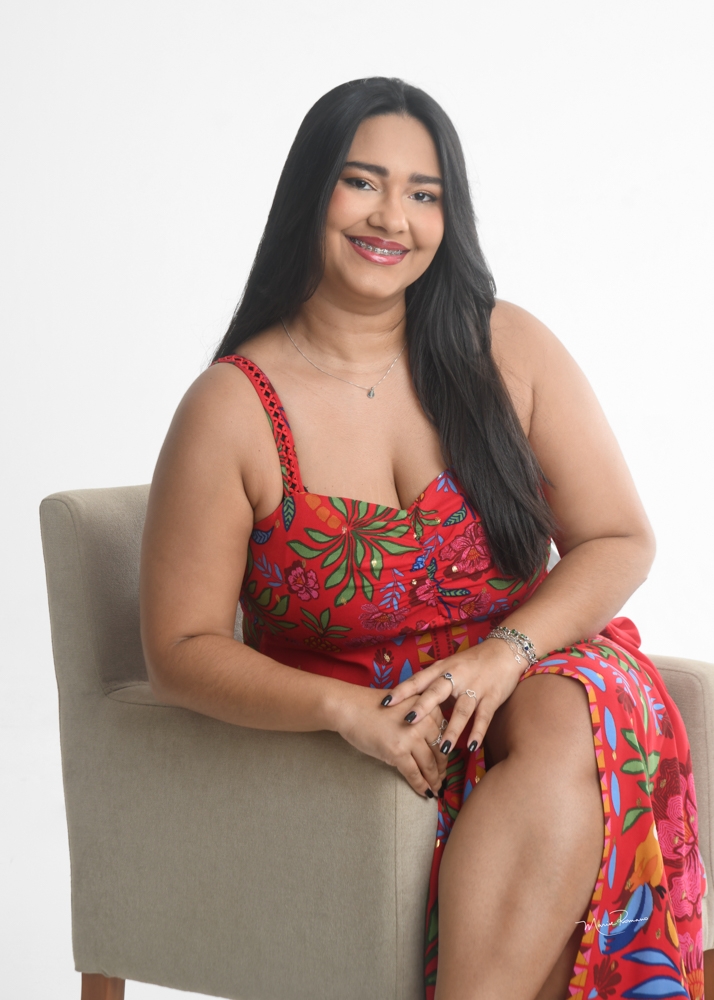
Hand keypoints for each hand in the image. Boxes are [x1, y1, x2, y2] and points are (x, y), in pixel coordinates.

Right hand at [334, 686, 448, 797]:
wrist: (350, 708)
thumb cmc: (374, 706)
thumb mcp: (406, 704)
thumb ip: (422, 718)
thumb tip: (435, 743)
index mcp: (428, 706)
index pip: (444, 734)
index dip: (445, 752)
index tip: (444, 762)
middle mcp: (424, 720)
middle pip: (440, 751)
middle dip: (441, 769)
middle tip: (442, 780)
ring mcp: (411, 736)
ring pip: (429, 765)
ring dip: (434, 780)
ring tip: (435, 789)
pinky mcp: (397, 751)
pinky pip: (414, 773)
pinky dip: (421, 785)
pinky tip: (425, 793)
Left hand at [381, 638, 522, 754]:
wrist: (505, 651)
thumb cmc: (472, 662)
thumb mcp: (450, 666)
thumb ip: (433, 683)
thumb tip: (411, 700)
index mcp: (442, 668)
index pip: (418, 680)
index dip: (401, 691)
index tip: (385, 703)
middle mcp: (456, 676)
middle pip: (437, 691)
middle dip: (422, 707)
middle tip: (407, 721)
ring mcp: (475, 687)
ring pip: (462, 710)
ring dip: (452, 730)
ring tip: (442, 749)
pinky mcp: (492, 697)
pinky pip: (484, 717)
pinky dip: (478, 733)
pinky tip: (471, 748)